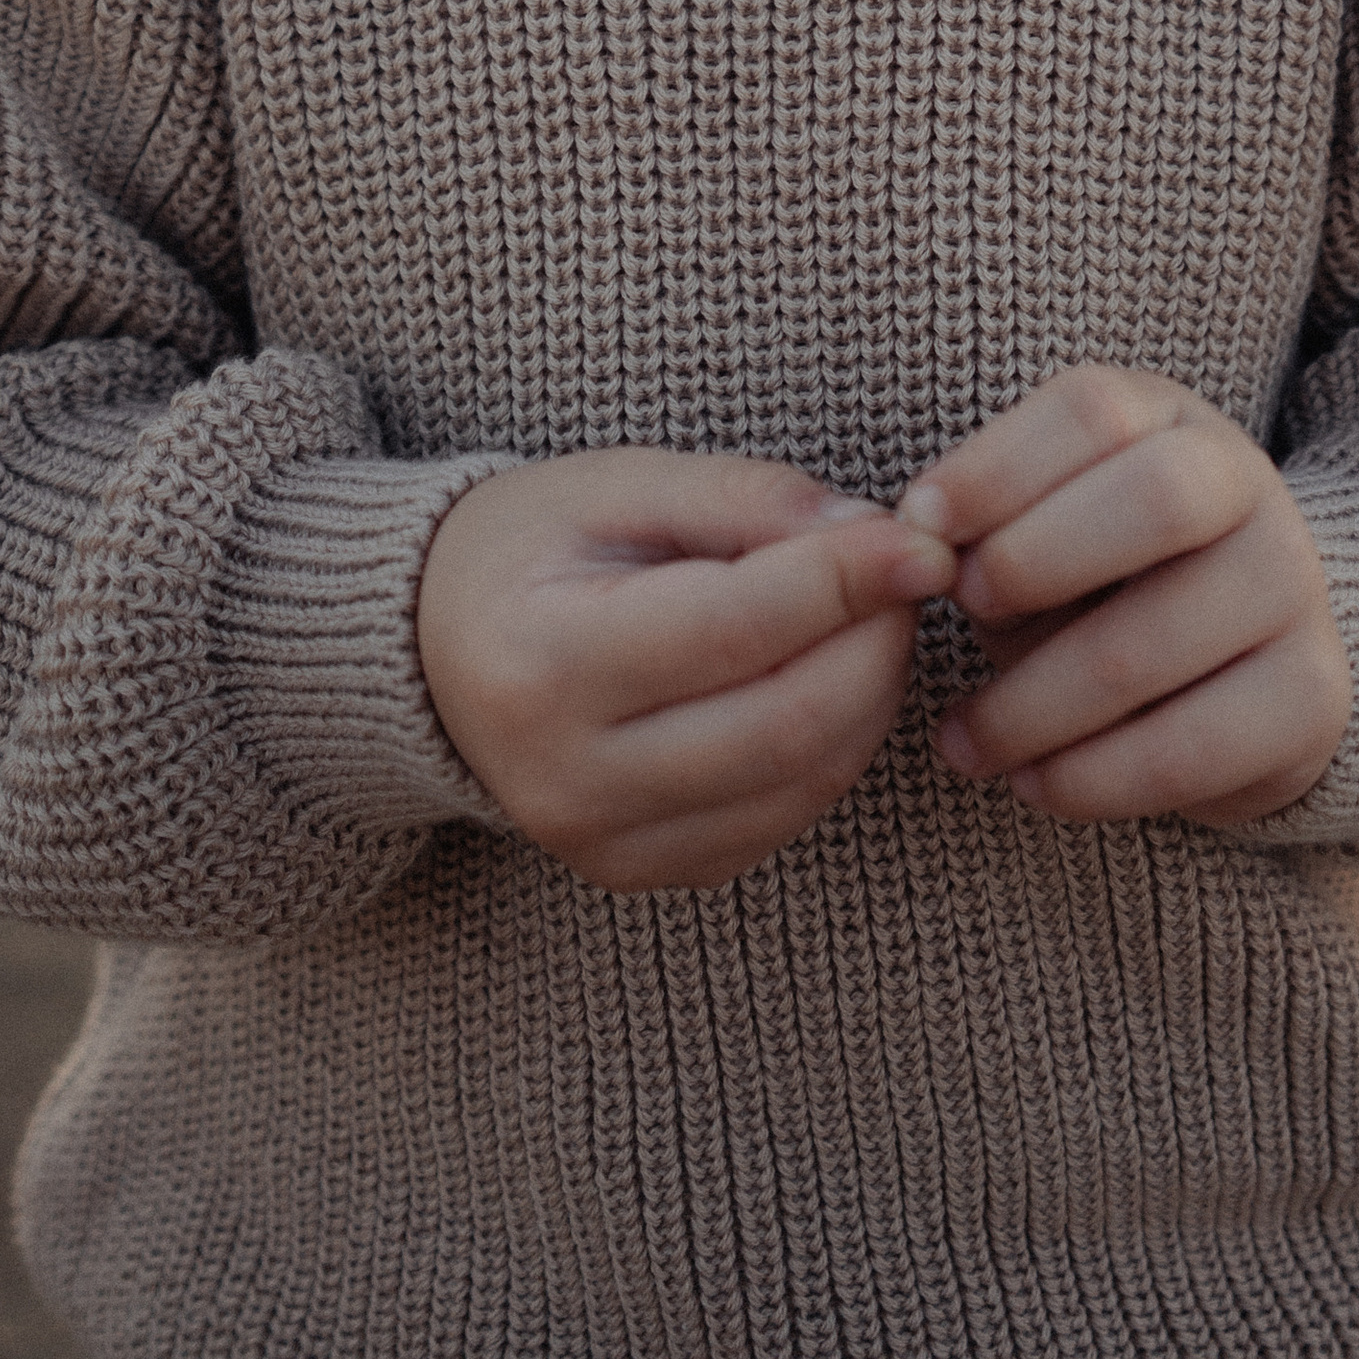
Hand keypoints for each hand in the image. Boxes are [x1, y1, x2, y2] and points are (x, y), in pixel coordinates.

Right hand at [417, 449, 956, 891]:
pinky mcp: (644, 873)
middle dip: (876, 643)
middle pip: (784, 724)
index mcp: (543, 664)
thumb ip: (743, 498)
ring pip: (801, 782)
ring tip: (869, 616)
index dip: (847, 583)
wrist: (437, 648)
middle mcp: (566, 779)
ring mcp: (603, 844)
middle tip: (905, 574)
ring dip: (870, 695)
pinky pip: (783, 819)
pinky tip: (828, 678)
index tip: (921, 540)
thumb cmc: (531, 546)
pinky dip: (834, 747)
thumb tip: (873, 536)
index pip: (734, 629)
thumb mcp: (617, 484)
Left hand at [902, 364, 1350, 825]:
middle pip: (1155, 500)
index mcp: (1171, 419)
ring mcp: (1292, 589)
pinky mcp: (1310, 698)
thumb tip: (919, 553)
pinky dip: (1090, 778)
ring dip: (1033, 707)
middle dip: (1033, 562)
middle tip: (959, 616)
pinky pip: (1189, 750)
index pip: (1092, 411)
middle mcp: (1249, 486)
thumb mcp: (1045, 528)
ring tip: (966, 741)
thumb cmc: (1102, 577)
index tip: (917, 525)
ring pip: (1153, 645)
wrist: (1241, 659)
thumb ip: (991, 529)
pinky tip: (1033, 784)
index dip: (995, 466)